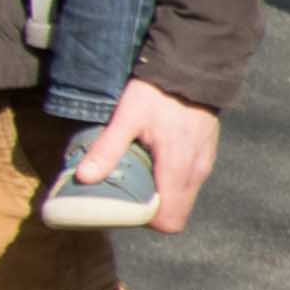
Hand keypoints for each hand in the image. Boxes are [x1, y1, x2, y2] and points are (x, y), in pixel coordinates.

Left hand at [70, 78, 219, 231]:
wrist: (192, 68)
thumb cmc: (158, 93)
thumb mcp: (127, 117)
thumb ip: (108, 149)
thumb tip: (84, 178)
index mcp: (178, 169)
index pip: (168, 221)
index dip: (144, 221)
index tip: (123, 206)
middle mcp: (196, 172)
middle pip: (176, 214)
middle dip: (149, 211)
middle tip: (124, 192)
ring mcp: (204, 164)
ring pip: (183, 199)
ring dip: (160, 196)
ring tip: (135, 176)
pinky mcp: (206, 155)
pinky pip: (188, 183)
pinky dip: (170, 183)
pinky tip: (151, 164)